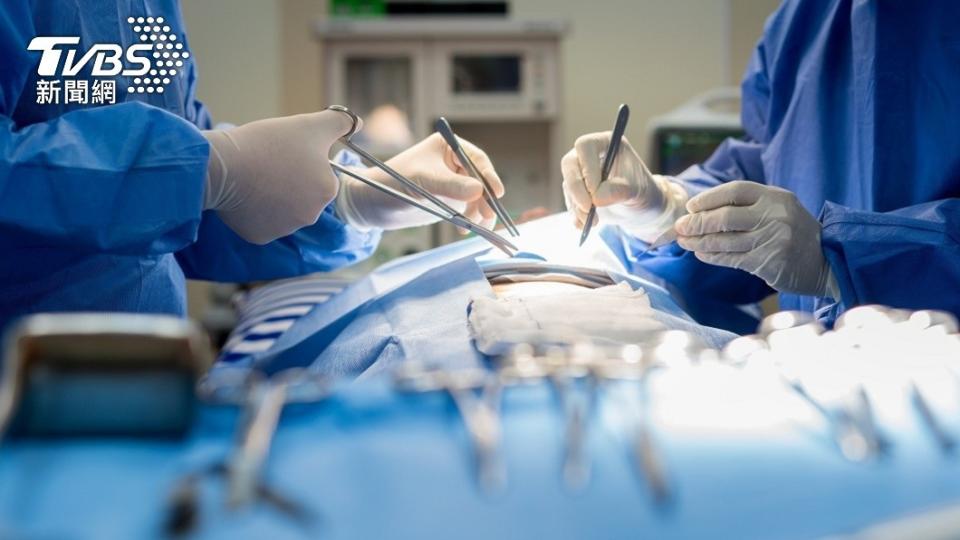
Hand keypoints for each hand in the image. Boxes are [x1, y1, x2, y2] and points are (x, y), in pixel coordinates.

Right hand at [202, 109, 354, 243]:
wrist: (222, 167)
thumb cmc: (268, 144)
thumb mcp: (310, 125)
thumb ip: (340, 123)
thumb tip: (358, 123)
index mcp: (327, 191)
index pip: (318, 173)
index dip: (301, 159)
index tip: (283, 152)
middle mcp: (310, 216)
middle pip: (301, 193)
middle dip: (288, 180)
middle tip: (267, 163)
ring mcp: (285, 230)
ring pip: (282, 208)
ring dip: (272, 195)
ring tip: (253, 176)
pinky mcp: (260, 236)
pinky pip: (261, 221)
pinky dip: (254, 209)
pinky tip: (244, 193)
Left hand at [336, 133, 503, 230]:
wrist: (373, 203)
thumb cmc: (393, 183)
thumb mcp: (423, 182)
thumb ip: (451, 186)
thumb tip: (480, 190)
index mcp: (447, 147)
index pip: (477, 160)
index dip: (488, 176)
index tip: (497, 193)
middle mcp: (453, 163)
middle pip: (481, 180)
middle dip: (486, 199)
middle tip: (487, 215)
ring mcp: (452, 183)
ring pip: (477, 198)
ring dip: (480, 213)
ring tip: (476, 226)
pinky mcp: (448, 202)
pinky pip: (467, 210)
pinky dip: (470, 220)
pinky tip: (465, 230)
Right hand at [560, 131, 686, 241]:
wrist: (640, 209)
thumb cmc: (643, 192)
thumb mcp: (637, 190)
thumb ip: (619, 190)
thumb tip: (596, 198)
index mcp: (605, 143)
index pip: (585, 146)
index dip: (587, 167)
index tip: (594, 191)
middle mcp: (589, 155)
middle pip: (569, 164)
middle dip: (576, 189)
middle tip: (588, 209)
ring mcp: (580, 174)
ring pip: (568, 186)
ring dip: (578, 206)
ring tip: (594, 222)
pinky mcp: (576, 192)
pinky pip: (569, 202)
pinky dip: (575, 215)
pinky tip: (585, 226)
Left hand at [675, 181, 838, 296]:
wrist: (828, 261)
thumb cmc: (795, 233)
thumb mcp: (779, 209)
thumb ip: (748, 207)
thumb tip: (702, 211)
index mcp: (775, 196)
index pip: (735, 190)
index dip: (709, 198)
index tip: (691, 207)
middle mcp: (774, 215)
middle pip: (725, 216)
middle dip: (697, 222)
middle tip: (680, 227)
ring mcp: (772, 239)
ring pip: (724, 240)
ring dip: (699, 242)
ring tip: (684, 242)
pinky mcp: (767, 261)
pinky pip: (731, 258)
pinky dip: (712, 256)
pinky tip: (701, 254)